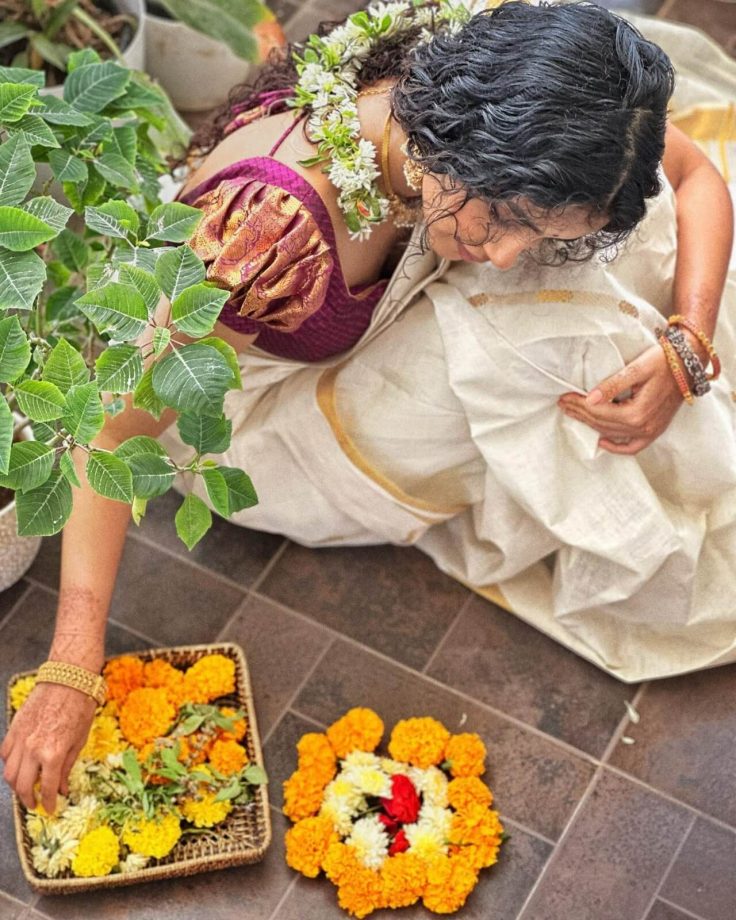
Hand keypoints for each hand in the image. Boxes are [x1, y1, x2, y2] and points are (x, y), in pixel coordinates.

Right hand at [1, 682, 94, 812]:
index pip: (47, 788)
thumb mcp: (79, 741)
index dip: (48, 802)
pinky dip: (9, 764)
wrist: (67, 680)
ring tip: (25, 789)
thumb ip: (67, 767)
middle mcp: (33, 750)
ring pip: (9, 773)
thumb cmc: (80, 708)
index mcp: (54, 754)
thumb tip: (61, 789)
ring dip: (16, 786)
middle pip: (22, 785)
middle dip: (28, 799)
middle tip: (34, 804)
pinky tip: (18, 767)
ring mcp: (21, 739)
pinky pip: (5, 754)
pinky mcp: (14, 729)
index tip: (50, 810)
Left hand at [557, 344, 683, 454]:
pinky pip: (632, 447)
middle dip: (580, 413)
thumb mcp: (637, 368)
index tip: (564, 397)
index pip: (598, 412)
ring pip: (612, 434)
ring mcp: (650, 431)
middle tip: (564, 404)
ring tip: (575, 414)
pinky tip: (602, 442)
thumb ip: (613, 385)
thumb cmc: (664, 362)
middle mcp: (643, 427)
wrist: (688, 364)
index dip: (579, 405)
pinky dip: (616, 447)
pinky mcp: (654, 431)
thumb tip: (590, 399)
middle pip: (602, 424)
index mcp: (637, 412)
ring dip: (591, 425)